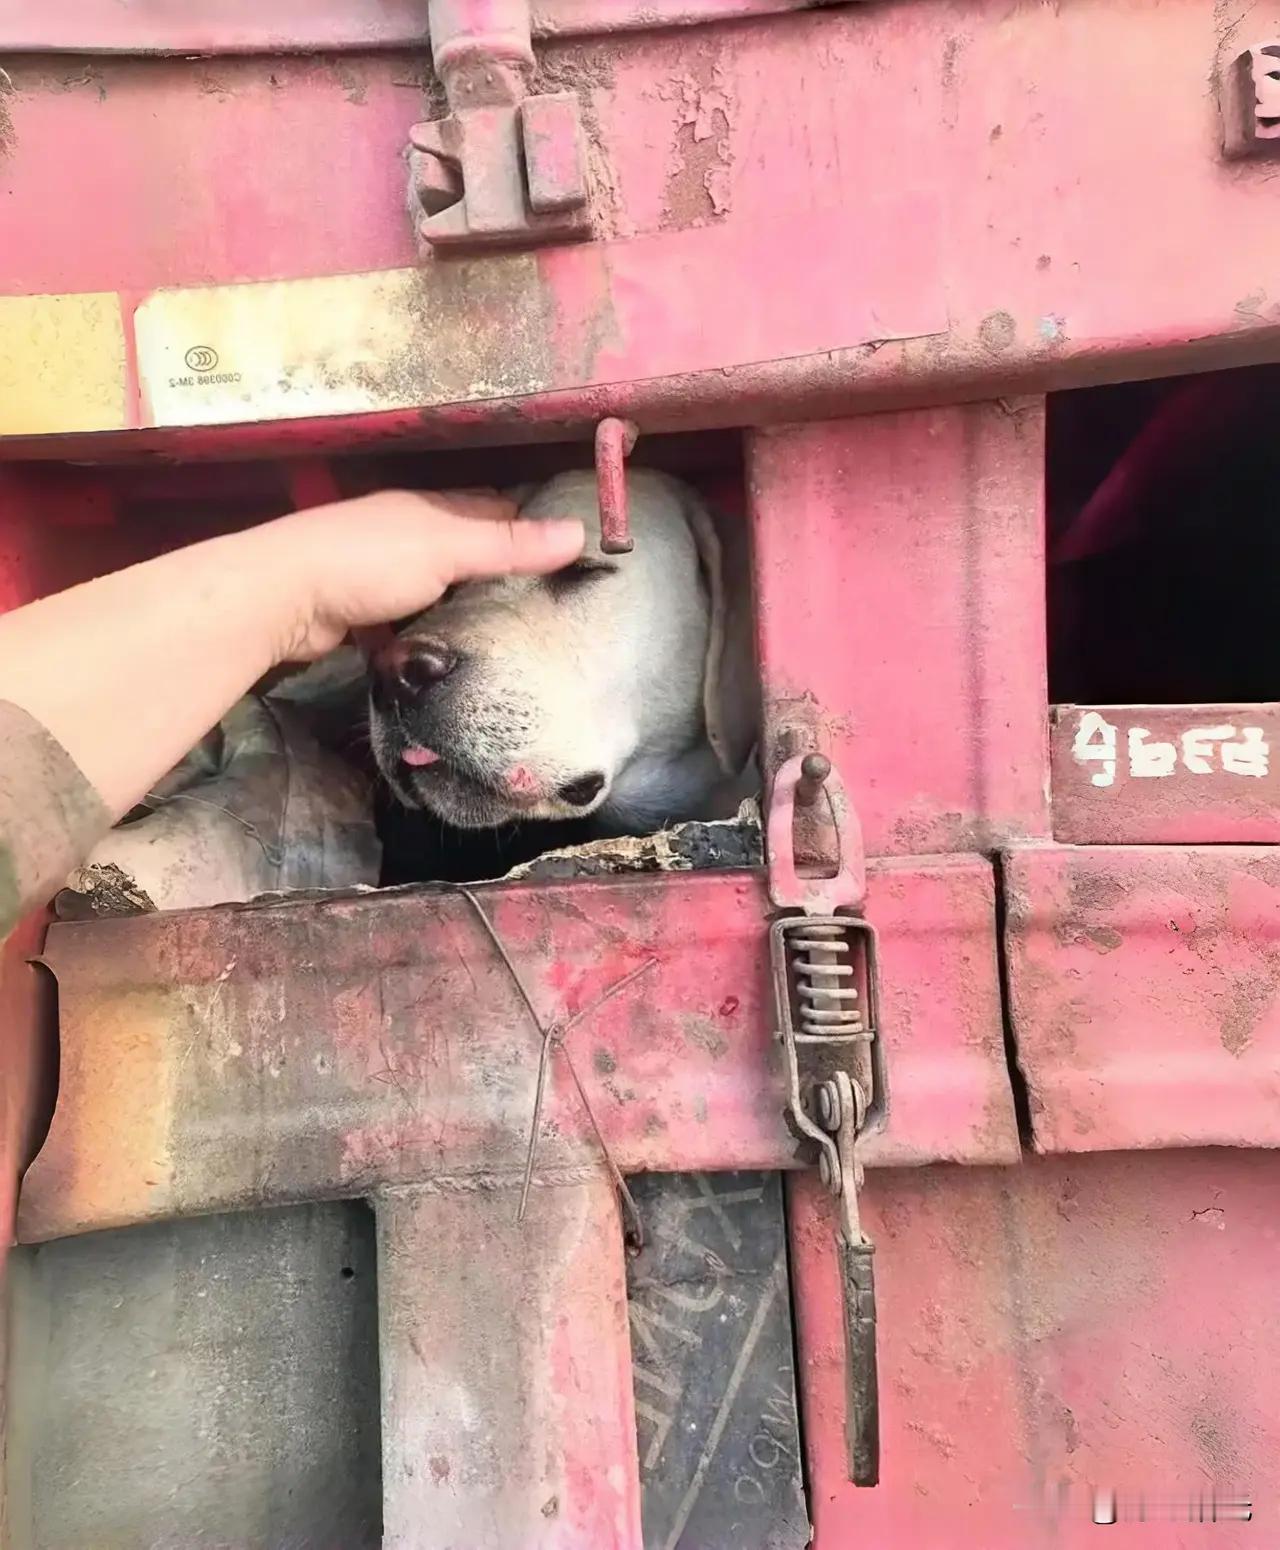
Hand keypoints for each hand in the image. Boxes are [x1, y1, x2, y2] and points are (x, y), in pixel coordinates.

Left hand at [256, 489, 586, 662]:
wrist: (280, 596)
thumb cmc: (366, 562)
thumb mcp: (448, 551)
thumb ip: (509, 547)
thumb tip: (580, 534)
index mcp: (430, 508)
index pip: (494, 509)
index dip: (532, 526)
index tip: (572, 555)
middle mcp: (407, 532)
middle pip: (467, 546)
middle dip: (503, 568)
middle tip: (551, 604)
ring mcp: (381, 571)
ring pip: (439, 586)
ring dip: (468, 603)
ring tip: (514, 634)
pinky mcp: (362, 610)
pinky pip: (410, 619)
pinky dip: (431, 631)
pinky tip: (454, 653)